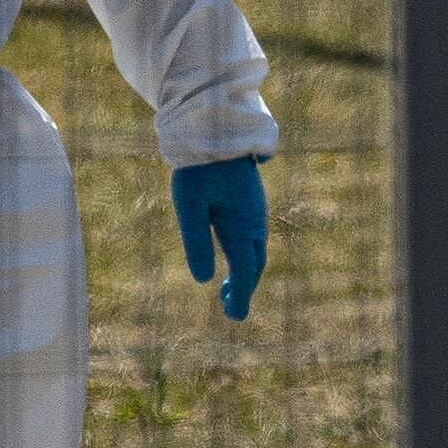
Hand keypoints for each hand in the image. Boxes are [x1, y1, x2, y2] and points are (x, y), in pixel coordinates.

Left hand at [171, 157, 268, 321]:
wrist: (217, 130)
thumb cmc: (199, 169)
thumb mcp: (190, 206)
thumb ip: (196, 241)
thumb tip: (203, 279)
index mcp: (241, 228)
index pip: (245, 271)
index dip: (241, 297)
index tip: (234, 317)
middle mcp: (255, 223)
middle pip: (255, 265)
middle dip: (245, 288)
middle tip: (231, 310)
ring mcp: (256, 212)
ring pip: (257, 251)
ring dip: (247, 272)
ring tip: (230, 289)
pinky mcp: (252, 203)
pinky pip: (255, 238)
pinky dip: (247, 255)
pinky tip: (234, 256)